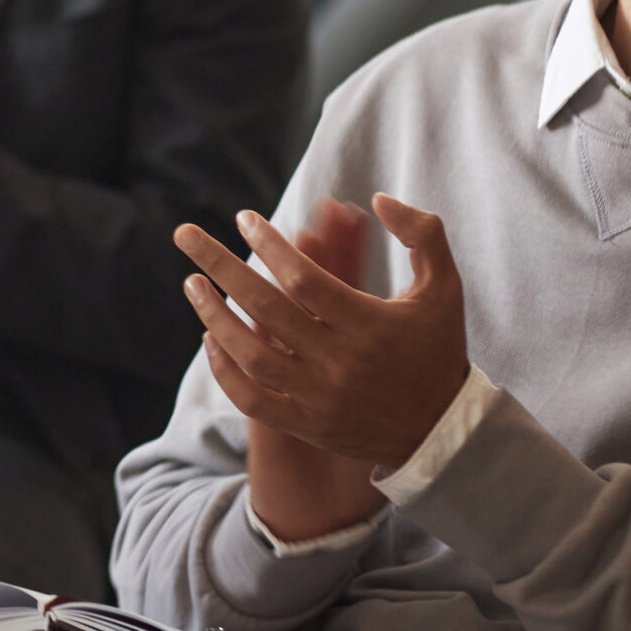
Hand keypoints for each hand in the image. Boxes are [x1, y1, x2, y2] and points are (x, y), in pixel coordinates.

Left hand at [177, 193, 468, 474]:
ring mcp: (320, 397)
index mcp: (370, 324)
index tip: (243, 218)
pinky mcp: (308, 425)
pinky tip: (209, 336)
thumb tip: (376, 199)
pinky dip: (225, 370)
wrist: (445, 431)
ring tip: (191, 281)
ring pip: (250, 355)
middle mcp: (340, 361)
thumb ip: (422, 235)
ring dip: (213, 315)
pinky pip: (252, 399)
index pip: (303, 278)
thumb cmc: (438, 348)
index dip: (269, 245)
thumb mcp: (444, 288)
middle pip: (264, 307)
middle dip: (219, 265)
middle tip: (184, 234)